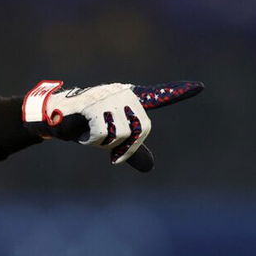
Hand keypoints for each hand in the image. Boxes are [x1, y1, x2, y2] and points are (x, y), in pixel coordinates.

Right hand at [24, 80, 203, 170]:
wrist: (54, 117)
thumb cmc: (84, 125)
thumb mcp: (111, 138)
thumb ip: (131, 150)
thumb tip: (150, 168)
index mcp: (131, 99)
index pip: (159, 96)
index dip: (179, 91)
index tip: (200, 86)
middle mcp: (123, 93)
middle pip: (141, 128)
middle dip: (126, 146)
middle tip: (111, 152)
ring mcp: (108, 96)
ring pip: (121, 133)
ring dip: (104, 143)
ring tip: (90, 136)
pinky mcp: (92, 103)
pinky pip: (103, 133)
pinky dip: (91, 141)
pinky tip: (81, 134)